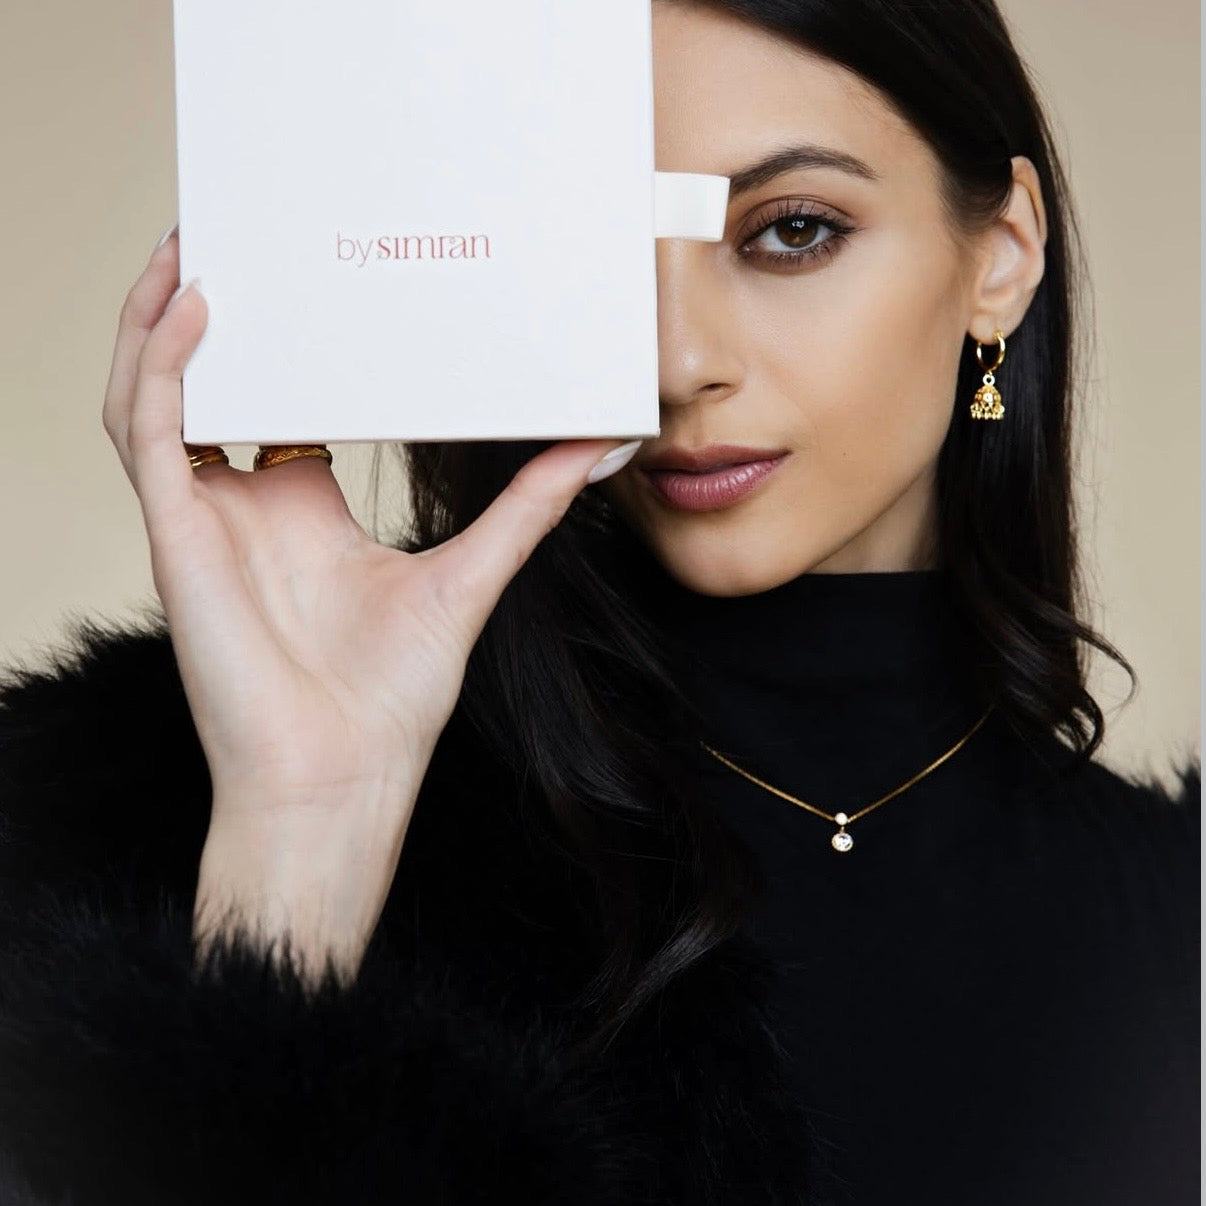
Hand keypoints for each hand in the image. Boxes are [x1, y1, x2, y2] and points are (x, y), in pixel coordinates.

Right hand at [102, 229, 642, 934]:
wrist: (342, 776)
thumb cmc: (392, 698)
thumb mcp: (473, 573)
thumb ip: (529, 505)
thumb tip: (599, 446)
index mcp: (303, 507)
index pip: (286, 401)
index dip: (293, 340)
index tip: (326, 278)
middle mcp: (247, 503)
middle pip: (212, 380)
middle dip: (214, 307)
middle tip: (243, 231)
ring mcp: (205, 514)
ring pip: (155, 391)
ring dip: (162, 317)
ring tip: (196, 241)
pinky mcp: (175, 534)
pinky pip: (146, 429)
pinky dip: (160, 364)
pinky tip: (194, 306)